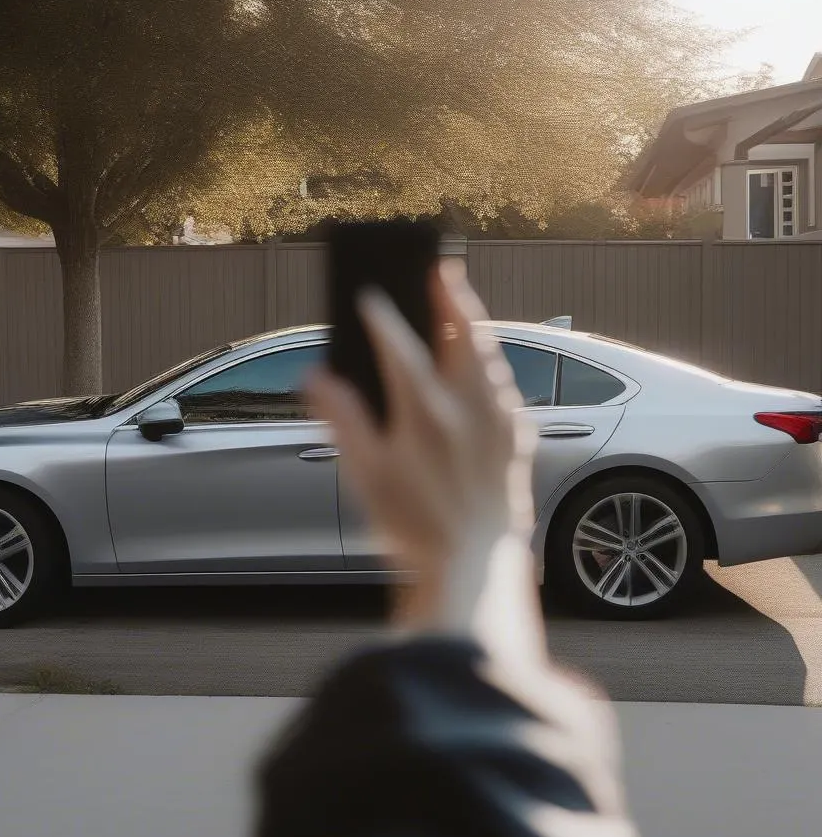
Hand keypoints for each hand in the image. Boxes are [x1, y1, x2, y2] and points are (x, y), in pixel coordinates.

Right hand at [307, 259, 536, 634]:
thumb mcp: (365, 477)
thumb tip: (317, 379)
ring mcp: (499, 424)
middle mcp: (469, 410)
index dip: (380, 318)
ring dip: (474, 327)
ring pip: (490, 357)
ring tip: (460, 308)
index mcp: (426, 415)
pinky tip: (482, 368)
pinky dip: (491, 366)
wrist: (474, 566)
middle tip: (439, 270)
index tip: (368, 298)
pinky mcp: (517, 441)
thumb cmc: (415, 527)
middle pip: (464, 334)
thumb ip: (342, 421)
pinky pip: (507, 388)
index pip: (399, 348)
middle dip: (450, 297)